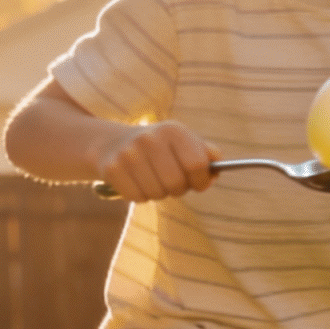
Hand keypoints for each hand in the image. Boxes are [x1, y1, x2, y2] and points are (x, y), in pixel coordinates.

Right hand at [96, 121, 216, 201]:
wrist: (113, 144)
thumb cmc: (159, 148)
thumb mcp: (183, 142)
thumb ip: (205, 153)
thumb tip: (217, 169)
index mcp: (172, 130)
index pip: (196, 164)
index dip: (202, 180)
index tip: (199, 183)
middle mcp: (149, 138)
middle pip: (176, 183)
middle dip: (179, 189)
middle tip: (174, 184)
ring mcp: (128, 154)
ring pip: (157, 193)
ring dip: (160, 193)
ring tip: (154, 180)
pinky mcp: (112, 169)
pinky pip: (137, 198)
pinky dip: (141, 196)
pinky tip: (138, 183)